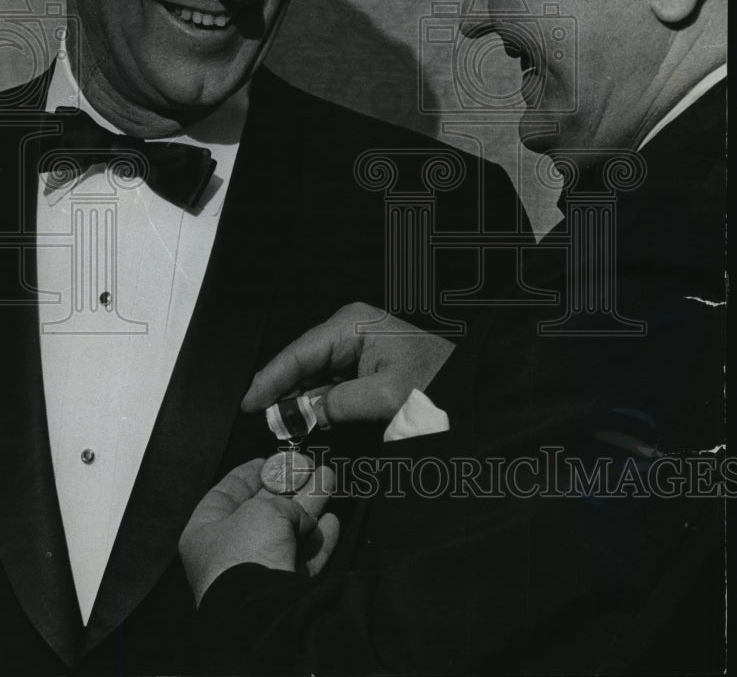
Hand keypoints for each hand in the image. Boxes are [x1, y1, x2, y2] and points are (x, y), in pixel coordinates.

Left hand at [179, 458, 338, 605]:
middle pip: (262, 511)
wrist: (262, 608)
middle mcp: (228, 554)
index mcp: (205, 533)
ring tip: (328, 479)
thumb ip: (283, 503)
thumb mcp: (262, 509)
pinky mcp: (281, 591)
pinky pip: (303, 560)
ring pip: (287, 532)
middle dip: (288, 488)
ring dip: (309, 506)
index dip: (247, 474)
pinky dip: (319, 541)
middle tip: (306, 467)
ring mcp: (255, 574)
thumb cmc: (246, 554)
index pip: (224, 495)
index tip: (267, 460)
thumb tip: (301, 513)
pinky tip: (332, 522)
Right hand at [242, 302, 454, 423]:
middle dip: (283, 392)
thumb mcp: (385, 397)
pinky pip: (333, 383)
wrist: (472, 384)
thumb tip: (302, 413)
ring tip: (284, 425)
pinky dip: (319, 402)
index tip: (250, 403)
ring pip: (315, 375)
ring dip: (300, 400)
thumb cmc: (438, 380)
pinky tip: (309, 419)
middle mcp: (351, 329)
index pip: (298, 353)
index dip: (270, 379)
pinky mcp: (367, 364)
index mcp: (352, 324)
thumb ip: (337, 404)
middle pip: (303, 362)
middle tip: (264, 421)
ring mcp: (359, 346)